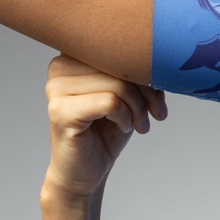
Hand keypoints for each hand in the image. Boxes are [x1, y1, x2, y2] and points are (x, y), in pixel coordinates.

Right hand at [42, 54, 167, 198]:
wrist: (86, 172)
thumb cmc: (106, 131)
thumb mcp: (128, 93)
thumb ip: (137, 69)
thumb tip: (164, 56)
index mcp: (73, 55)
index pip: (120, 47)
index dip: (146, 69)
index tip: (158, 94)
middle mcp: (59, 66)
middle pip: (119, 64)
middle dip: (147, 90)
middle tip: (156, 113)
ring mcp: (56, 89)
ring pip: (117, 84)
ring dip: (138, 108)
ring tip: (140, 124)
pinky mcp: (60, 112)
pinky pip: (110, 103)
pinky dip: (125, 117)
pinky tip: (123, 127)